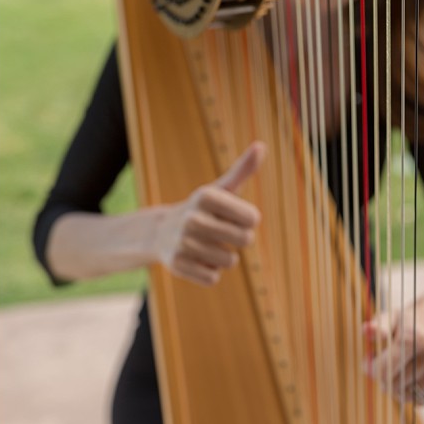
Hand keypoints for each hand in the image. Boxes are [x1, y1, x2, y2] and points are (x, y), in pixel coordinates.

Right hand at [155, 142, 264, 285]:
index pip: (253, 218)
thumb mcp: (222, 188)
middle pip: (245, 240)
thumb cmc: (204, 209)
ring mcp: (183, 243)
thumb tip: (262, 145)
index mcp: (207, 197)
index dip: (248, 220)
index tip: (233, 215)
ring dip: (224, 256)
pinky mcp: (177, 266)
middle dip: (239, 238)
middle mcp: (192, 218)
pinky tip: (197, 258)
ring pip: (230, 261)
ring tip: (207, 244)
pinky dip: (210, 271)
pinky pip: (213, 278)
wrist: (162, 232)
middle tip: (221, 232)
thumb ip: (243, 169)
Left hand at [361, 241, 423, 404]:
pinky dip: (416, 394)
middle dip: (384, 379)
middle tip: (384, 368)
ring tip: (399, 371)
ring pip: (409, 396)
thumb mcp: (393, 317)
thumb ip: (378, 326)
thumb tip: (366, 331)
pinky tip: (415, 377)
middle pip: (394, 386)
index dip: (371, 368)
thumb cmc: (413, 319)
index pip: (384, 371)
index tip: (369, 360)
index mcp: (416, 337)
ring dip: (399, 388)